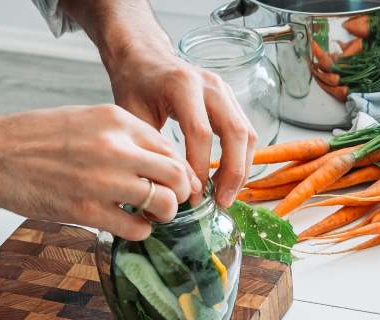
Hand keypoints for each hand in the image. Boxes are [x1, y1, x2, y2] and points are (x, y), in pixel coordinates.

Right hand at [0, 104, 201, 240]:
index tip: (178, 183)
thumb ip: (122, 137)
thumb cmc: (34, 137)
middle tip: (173, 201)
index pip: (170, 148)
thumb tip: (157, 163)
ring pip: (164, 203)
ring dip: (164, 214)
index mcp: (116, 120)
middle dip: (181, 193)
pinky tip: (128, 225)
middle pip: (176, 175)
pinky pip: (136, 228)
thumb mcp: (85, 119)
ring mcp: (103, 180)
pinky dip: (140, 230)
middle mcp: (115, 147)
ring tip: (150, 215)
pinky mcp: (87, 210)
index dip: (181, 170)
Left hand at [106, 49, 257, 207]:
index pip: (200, 133)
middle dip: (232, 172)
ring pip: (247, 133)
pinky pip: (245, 131)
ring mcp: (225, 90)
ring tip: (227, 196)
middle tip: (221, 202)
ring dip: (242, 168)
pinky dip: (241, 158)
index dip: (199, 168)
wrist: (144, 57)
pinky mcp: (230, 99)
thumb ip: (151, 147)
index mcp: (182, 84)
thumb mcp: (131, 114)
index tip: (192, 196)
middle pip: (235, 132)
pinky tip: (229, 179)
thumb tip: (168, 188)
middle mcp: (210, 84)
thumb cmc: (135, 85)